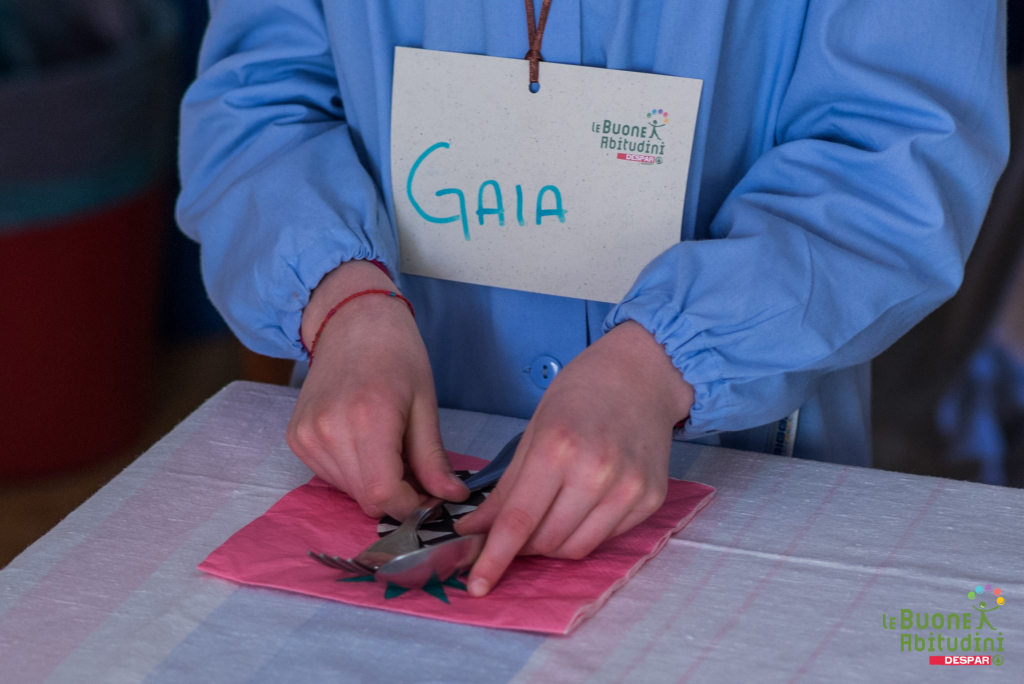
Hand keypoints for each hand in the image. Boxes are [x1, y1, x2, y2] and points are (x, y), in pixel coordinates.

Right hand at [286, 261, 468, 519]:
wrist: (352, 320)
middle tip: (417, 474)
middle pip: (365, 498)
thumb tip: (453, 500)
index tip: (430, 498)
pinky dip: (353, 472)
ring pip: (348, 491)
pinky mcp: (296, 438)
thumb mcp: (425, 404)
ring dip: (374, 484)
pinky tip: (365, 443)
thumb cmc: (397, 355)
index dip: (411, 507)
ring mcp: (307, 435)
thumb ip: (433, 458)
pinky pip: (330, 476)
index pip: (384, 495)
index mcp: (368, 418)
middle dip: (396, 497)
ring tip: (390, 450)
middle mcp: (330, 430)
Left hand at [454, 321, 693, 596]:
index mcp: (558, 448)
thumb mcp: (534, 431)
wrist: (641, 375)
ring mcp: (628, 488)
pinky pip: (607, 538)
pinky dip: (584, 533)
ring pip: (576, 548)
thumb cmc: (580, 394)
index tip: (476, 585)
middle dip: (521, 546)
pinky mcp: (651, 499)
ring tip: (546, 519)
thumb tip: (475, 529)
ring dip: (551, 544)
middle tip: (511, 532)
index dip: (494, 558)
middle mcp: (597, 472)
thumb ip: (507, 487)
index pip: (519, 520)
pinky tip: (581, 506)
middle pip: (547, 541)